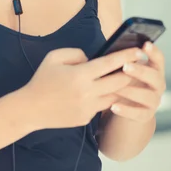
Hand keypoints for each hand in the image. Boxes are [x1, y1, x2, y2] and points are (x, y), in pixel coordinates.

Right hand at [22, 47, 145, 129]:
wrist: (31, 108)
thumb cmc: (42, 80)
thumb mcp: (54, 57)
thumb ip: (76, 53)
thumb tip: (91, 59)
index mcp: (79, 75)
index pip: (110, 63)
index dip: (126, 56)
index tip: (138, 51)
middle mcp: (87, 92)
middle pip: (119, 82)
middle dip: (130, 73)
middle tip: (136, 66)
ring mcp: (88, 107)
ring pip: (114, 96)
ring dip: (120, 87)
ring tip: (122, 79)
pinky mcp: (86, 118)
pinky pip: (101, 106)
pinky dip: (104, 98)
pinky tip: (101, 93)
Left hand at [110, 41, 166, 122]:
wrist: (128, 106)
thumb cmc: (124, 81)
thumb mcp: (125, 70)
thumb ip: (123, 60)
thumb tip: (110, 48)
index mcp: (154, 70)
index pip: (159, 59)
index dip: (154, 52)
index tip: (145, 44)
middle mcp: (158, 85)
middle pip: (155, 76)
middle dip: (141, 71)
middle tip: (125, 66)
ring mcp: (154, 100)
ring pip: (147, 95)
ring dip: (131, 91)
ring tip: (115, 88)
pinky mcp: (146, 115)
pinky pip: (138, 113)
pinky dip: (126, 110)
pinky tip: (113, 106)